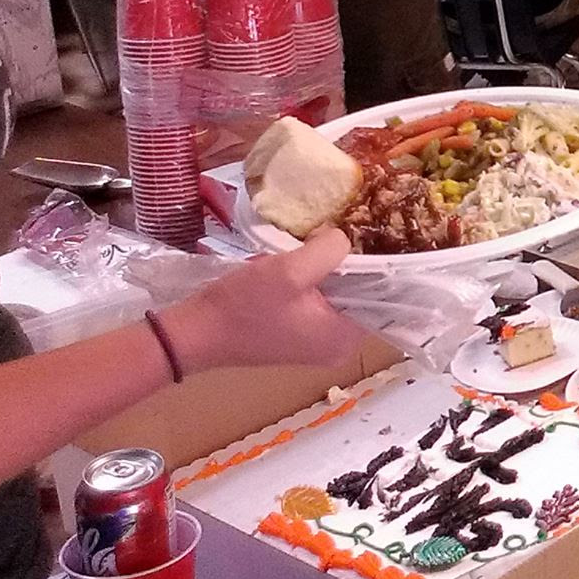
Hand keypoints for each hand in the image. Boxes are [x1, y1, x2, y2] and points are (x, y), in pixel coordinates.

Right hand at [165, 228, 363, 373]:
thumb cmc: (242, 306)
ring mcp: (318, 344)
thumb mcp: (289, 270)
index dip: (381, 263)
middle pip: (363, 295)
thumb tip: (343, 238)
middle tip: (344, 232)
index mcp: (346, 337)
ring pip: (340, 296)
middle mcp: (339, 346)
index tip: (378, 233)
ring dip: (329, 271)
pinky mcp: (299, 336)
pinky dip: (314, 282)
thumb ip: (329, 250)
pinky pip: (320, 303)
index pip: (385, 296)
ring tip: (320, 243)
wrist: (193, 334)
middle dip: (351, 265)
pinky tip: (301, 261)